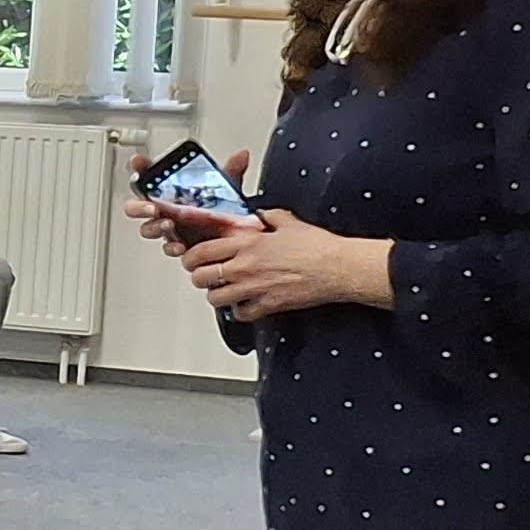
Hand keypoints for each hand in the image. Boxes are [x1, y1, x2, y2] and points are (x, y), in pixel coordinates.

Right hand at [127, 148, 251, 256]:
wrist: (233, 240)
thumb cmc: (221, 213)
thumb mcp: (226, 189)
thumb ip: (230, 173)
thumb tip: (241, 156)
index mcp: (171, 192)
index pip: (149, 175)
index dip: (140, 167)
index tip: (139, 162)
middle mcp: (164, 209)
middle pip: (136, 205)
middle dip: (139, 205)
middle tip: (151, 206)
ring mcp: (168, 228)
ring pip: (147, 227)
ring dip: (153, 226)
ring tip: (168, 224)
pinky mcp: (177, 244)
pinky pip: (166, 247)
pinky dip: (171, 247)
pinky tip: (180, 245)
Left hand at [183, 205, 394, 320]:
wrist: (339, 268)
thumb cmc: (318, 246)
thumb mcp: (289, 222)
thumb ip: (269, 217)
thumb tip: (261, 214)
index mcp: (247, 243)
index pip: (202, 252)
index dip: (191, 258)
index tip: (191, 260)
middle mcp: (245, 266)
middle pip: (201, 278)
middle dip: (199, 277)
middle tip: (206, 277)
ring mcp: (255, 288)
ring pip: (215, 299)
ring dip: (217, 296)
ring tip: (225, 292)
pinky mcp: (268, 305)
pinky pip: (241, 314)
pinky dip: (239, 312)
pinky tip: (245, 305)